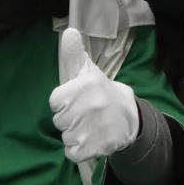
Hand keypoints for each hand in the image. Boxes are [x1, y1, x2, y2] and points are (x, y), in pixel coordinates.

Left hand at [48, 28, 139, 162]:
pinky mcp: (99, 146)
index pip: (55, 102)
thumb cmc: (101, 92)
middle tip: (85, 114)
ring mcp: (96, 127)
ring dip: (74, 135)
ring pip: (65, 137)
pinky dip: (78, 150)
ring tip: (89, 126)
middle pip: (59, 121)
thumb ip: (74, 54)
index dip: (64, 103)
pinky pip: (72, 153)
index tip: (77, 100)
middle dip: (69, 119)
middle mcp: (92, 105)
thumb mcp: (88, 71)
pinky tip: (90, 139)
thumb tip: (69, 31)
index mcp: (87, 84)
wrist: (128, 117)